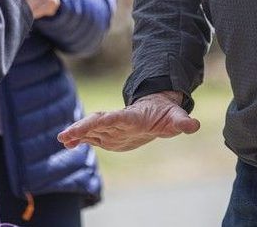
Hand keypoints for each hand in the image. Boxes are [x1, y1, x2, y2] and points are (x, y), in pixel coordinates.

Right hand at [57, 90, 199, 151]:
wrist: (156, 110)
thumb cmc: (166, 114)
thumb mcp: (176, 118)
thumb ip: (182, 122)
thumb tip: (194, 125)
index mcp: (134, 117)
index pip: (119, 117)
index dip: (107, 120)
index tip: (96, 121)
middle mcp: (119, 121)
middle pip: (98, 122)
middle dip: (83, 127)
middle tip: (66, 134)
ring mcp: (111, 127)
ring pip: (91, 129)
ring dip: (77, 133)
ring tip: (63, 139)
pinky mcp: (107, 134)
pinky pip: (90, 136)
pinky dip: (79, 139)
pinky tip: (67, 145)